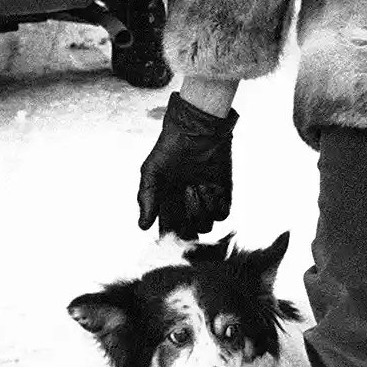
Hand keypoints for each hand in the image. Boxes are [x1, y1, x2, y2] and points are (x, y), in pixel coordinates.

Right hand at [137, 91, 237, 238]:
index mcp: (168, 204)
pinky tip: (208, 187)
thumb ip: (147, 199)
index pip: (170, 231)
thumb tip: (143, 226)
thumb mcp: (151, 172)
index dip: (170, 237)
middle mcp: (188, 206)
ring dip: (200, 213)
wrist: (196, 130)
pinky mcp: (223, 193)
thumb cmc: (169, 149)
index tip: (170, 235)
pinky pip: (223, 214)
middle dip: (187, 230)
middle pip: (190, 233)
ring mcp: (206, 201)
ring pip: (206, 225)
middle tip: (181, 212)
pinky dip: (216, 207)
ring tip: (194, 187)